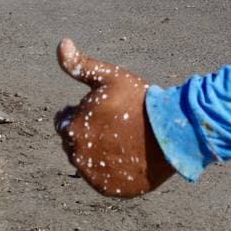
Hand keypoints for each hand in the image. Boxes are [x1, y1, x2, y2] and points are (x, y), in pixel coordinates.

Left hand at [54, 38, 174, 197]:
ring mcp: (91, 174)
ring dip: (97, 151)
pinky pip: (100, 177)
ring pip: (86, 160)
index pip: (64, 120)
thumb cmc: (138, 101)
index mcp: (71, 126)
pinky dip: (109, 169)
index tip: (104, 109)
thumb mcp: (108, 77)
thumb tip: (62, 42)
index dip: (83, 112)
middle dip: (88, 132)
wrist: (169, 133)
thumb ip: (80, 64)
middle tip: (116, 124)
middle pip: (73, 142)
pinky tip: (126, 156)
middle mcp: (75, 154)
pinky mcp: (106, 188)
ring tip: (122, 139)